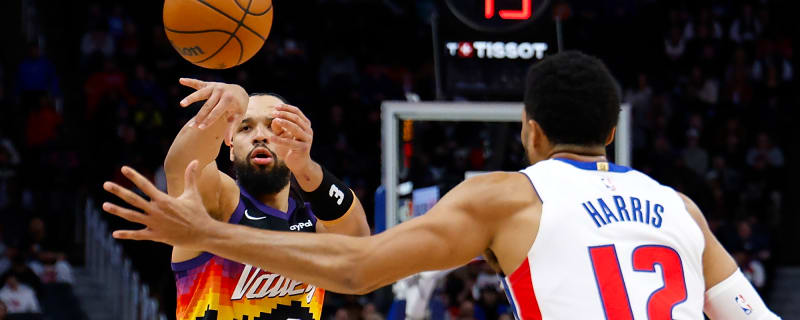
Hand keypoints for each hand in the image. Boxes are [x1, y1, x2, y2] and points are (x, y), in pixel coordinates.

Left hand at [102, 160, 216, 248]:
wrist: (203, 233)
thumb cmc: (198, 212)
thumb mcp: (192, 194)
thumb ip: (190, 177)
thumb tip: (195, 161)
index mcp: (163, 200)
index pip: (145, 185)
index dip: (134, 176)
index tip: (123, 169)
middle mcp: (156, 211)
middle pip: (133, 199)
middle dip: (119, 191)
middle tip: (106, 185)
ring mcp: (154, 224)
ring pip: (131, 216)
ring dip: (117, 210)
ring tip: (105, 205)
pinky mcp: (156, 235)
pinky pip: (138, 235)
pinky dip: (126, 235)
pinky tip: (115, 234)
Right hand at [179, 78, 248, 145]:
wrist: (240, 91)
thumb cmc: (238, 107)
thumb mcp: (238, 117)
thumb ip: (232, 128)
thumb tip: (228, 144)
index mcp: (228, 99)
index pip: (216, 112)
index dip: (208, 121)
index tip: (200, 128)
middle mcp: (220, 91)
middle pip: (207, 105)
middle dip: (199, 117)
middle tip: (191, 127)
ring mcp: (214, 86)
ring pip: (200, 93)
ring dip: (190, 99)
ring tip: (181, 104)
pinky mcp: (209, 84)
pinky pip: (198, 83)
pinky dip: (189, 81)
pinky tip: (181, 80)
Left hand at [270, 104, 313, 173]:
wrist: (298, 163)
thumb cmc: (290, 148)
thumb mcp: (283, 135)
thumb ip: (279, 127)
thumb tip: (274, 120)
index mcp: (305, 125)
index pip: (297, 112)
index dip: (286, 108)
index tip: (275, 107)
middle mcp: (308, 130)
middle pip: (296, 118)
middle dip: (284, 114)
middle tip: (273, 114)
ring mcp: (307, 139)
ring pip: (295, 128)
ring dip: (284, 123)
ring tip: (275, 120)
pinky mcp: (303, 148)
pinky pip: (290, 143)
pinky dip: (280, 140)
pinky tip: (271, 138)